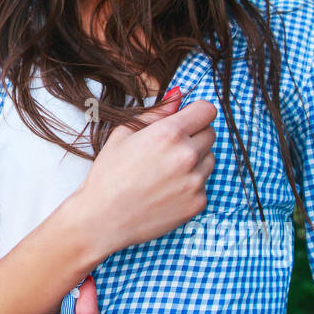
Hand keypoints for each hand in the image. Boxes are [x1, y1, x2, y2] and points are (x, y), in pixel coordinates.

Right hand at [69, 86, 216, 260]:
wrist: (103, 218)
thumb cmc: (109, 174)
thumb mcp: (125, 134)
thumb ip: (156, 113)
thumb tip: (179, 95)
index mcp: (169, 133)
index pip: (207, 110)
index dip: (196, 113)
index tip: (187, 119)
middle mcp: (187, 155)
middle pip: (211, 133)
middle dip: (194, 135)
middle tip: (168, 148)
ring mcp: (195, 181)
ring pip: (210, 159)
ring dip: (195, 160)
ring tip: (166, 170)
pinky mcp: (198, 203)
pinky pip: (204, 184)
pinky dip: (190, 184)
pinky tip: (166, 189)